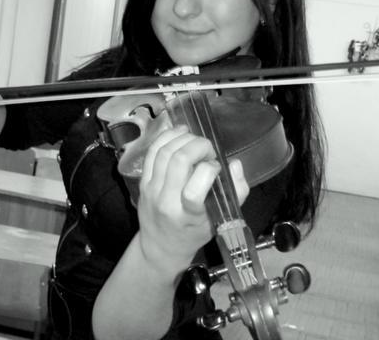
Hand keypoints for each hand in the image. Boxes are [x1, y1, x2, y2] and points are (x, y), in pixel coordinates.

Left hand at [137, 125, 248, 275]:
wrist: (161, 245)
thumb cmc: (194, 232)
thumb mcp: (221, 220)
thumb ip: (236, 192)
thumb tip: (235, 164)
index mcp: (187, 215)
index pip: (193, 190)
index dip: (209, 170)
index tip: (216, 168)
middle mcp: (166, 202)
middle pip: (178, 161)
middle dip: (198, 146)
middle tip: (208, 150)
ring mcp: (152, 190)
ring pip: (164, 152)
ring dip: (183, 138)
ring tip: (196, 140)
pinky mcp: (143, 181)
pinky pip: (152, 152)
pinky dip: (167, 137)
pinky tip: (180, 133)